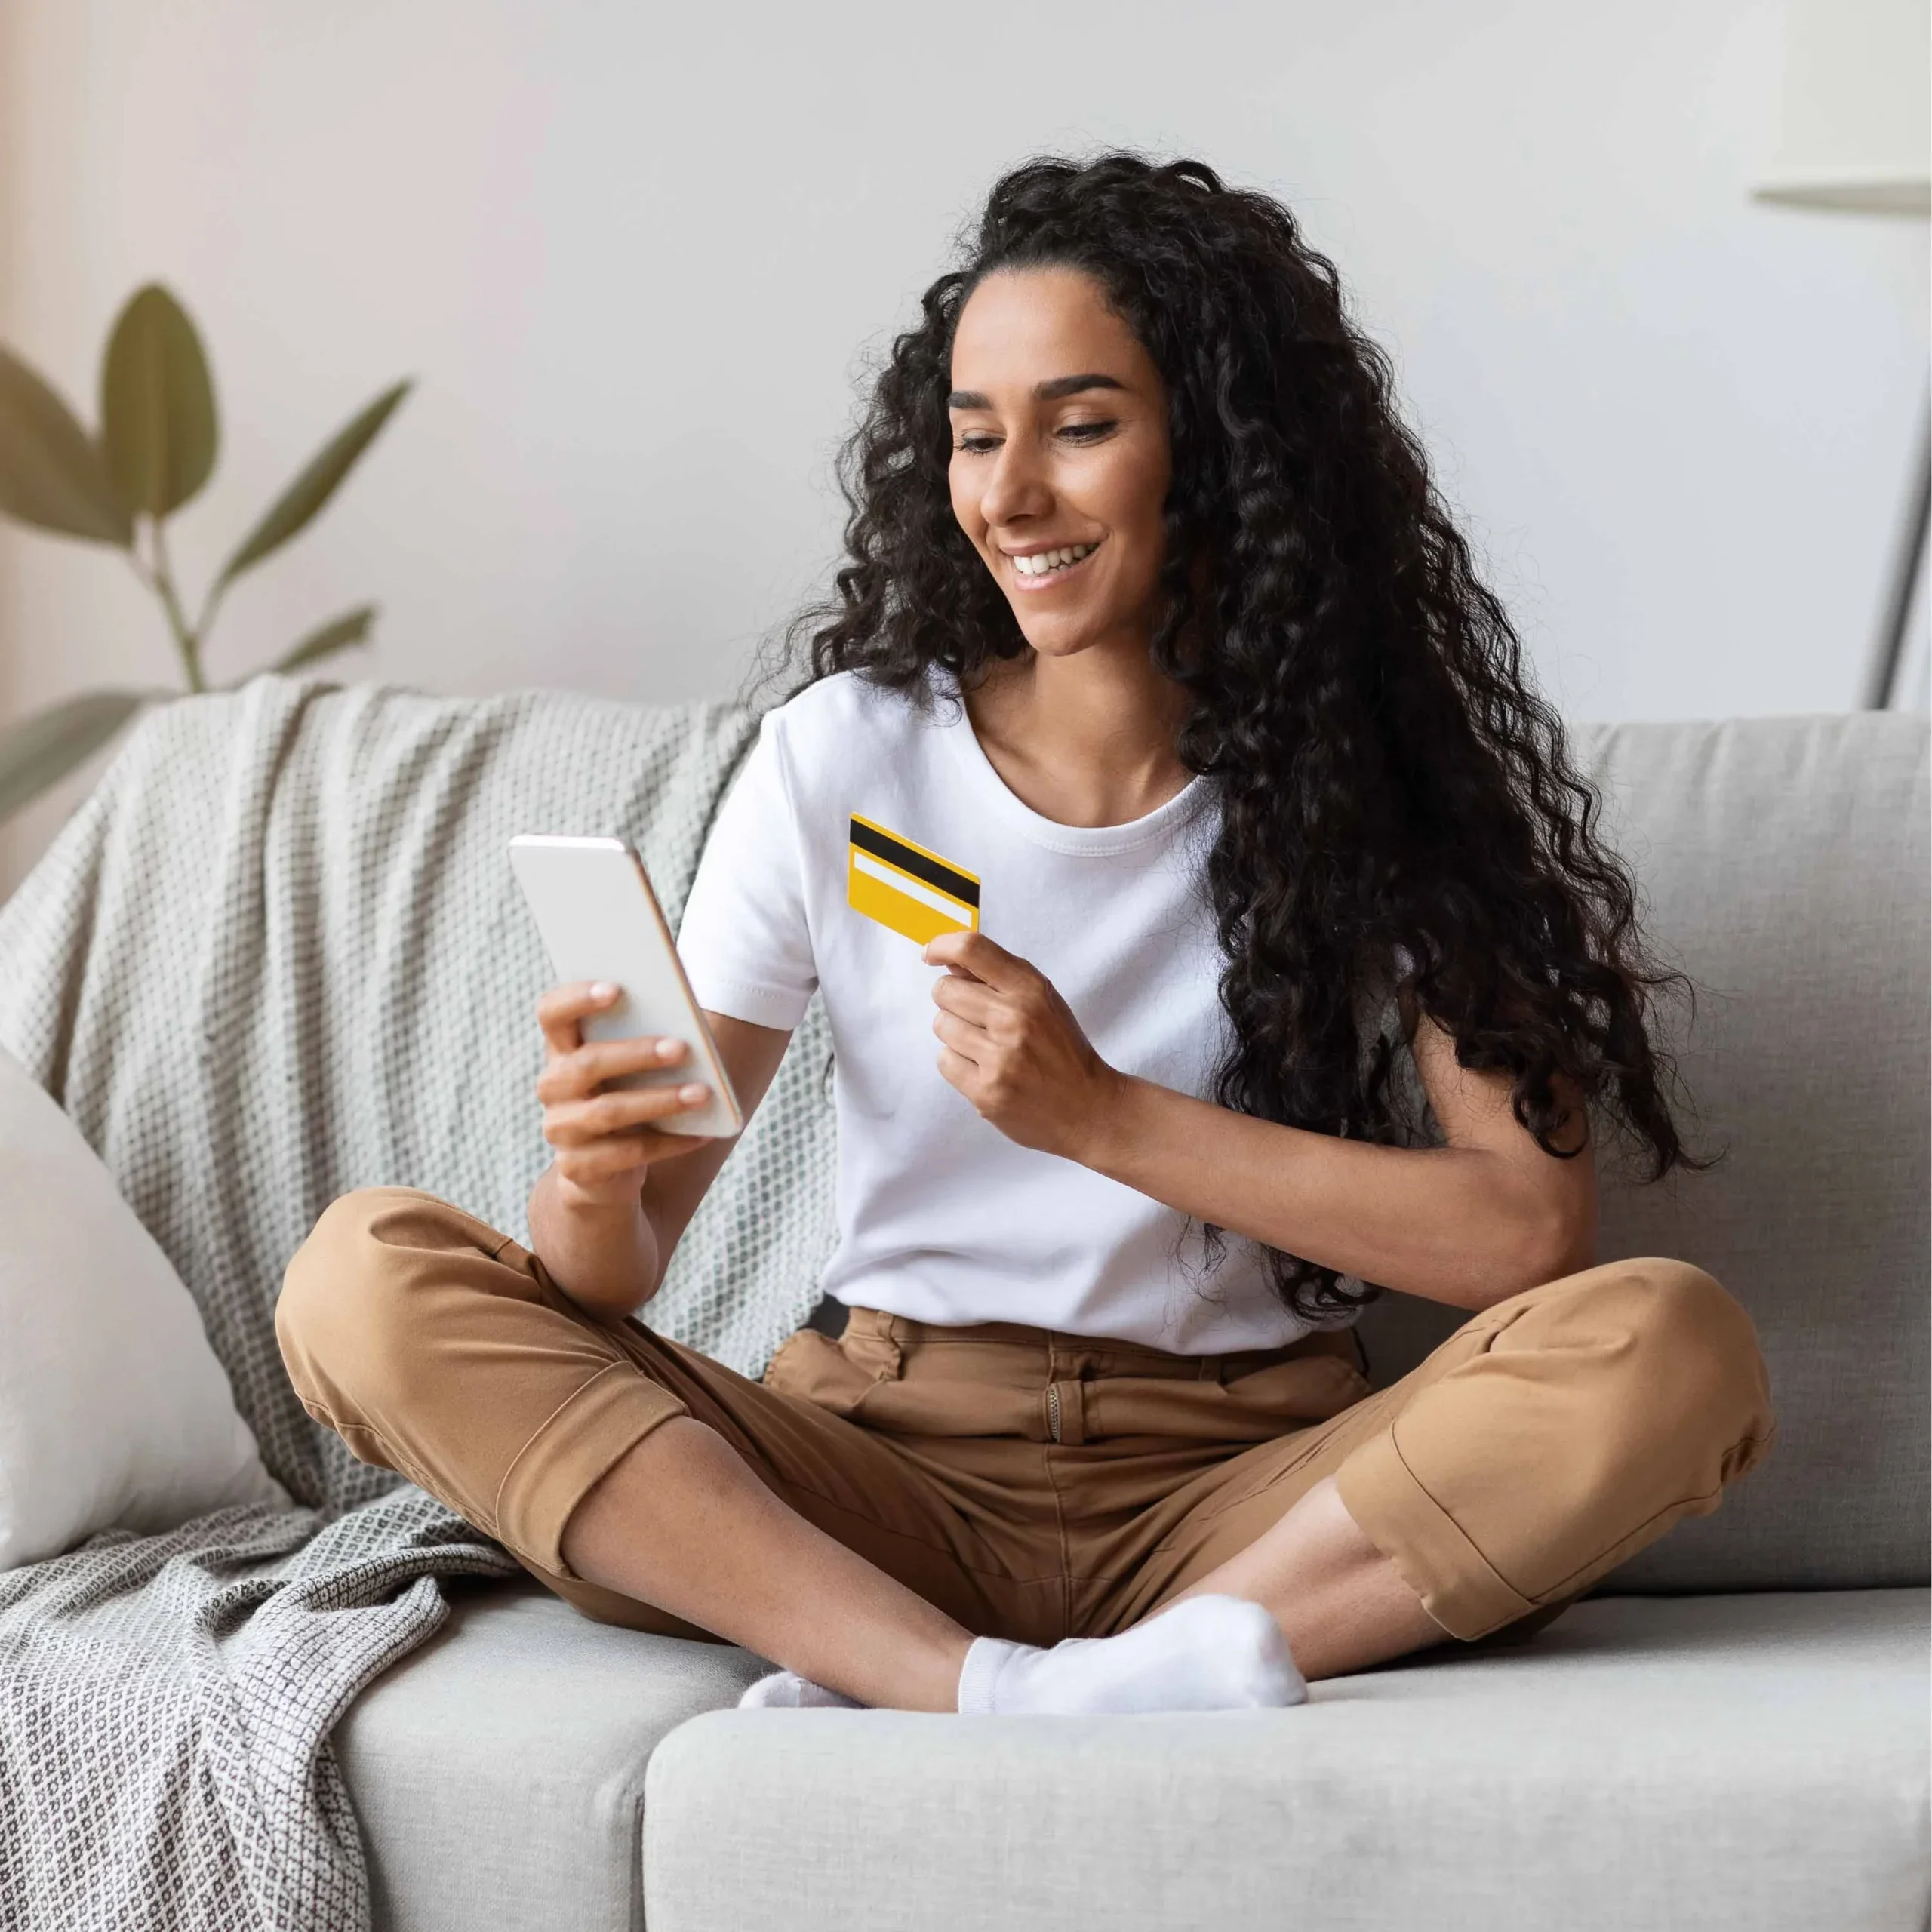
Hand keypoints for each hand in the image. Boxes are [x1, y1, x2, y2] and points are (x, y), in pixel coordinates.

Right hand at [535, 982, 713, 1209]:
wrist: (603, 1171)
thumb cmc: (626, 1097)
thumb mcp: (629, 1067)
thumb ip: (643, 1037)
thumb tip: (689, 1023)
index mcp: (561, 1050)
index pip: (552, 1013)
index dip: (577, 998)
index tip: (618, 988)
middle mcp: (553, 1086)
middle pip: (586, 1064)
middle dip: (637, 1054)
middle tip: (681, 1048)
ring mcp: (561, 1129)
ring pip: (608, 1111)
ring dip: (660, 1100)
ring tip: (702, 1094)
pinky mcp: (579, 1167)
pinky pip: (628, 1154)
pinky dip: (669, 1143)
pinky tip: (702, 1134)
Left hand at [923, 931, 1121, 1159]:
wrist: (1088, 1109)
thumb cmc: (1062, 1051)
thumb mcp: (1044, 1002)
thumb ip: (1000, 978)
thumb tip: (950, 961)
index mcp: (1031, 990)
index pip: (972, 949)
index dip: (942, 946)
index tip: (932, 955)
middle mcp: (1014, 1019)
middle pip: (945, 990)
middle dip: (954, 1001)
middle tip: (979, 1019)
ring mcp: (999, 1057)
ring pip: (941, 1025)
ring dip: (957, 1035)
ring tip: (987, 1048)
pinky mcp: (985, 1091)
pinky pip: (944, 1060)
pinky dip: (959, 1065)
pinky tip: (985, 1070)